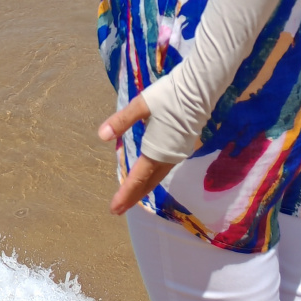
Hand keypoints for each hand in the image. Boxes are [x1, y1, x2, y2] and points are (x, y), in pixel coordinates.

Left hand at [98, 94, 177, 214]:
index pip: (137, 179)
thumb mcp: (141, 106)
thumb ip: (121, 121)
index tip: (114, 209)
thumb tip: (101, 135)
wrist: (199, 91)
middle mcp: (167, 158)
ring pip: (157, 178)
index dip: (125, 195)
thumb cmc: (169, 97)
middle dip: (132, 197)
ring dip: (143, 189)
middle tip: (118, 209)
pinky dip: (152, 179)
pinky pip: (164, 171)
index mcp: (156, 152)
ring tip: (131, 197)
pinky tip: (149, 176)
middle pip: (148, 184)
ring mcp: (177, 155)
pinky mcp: (182, 148)